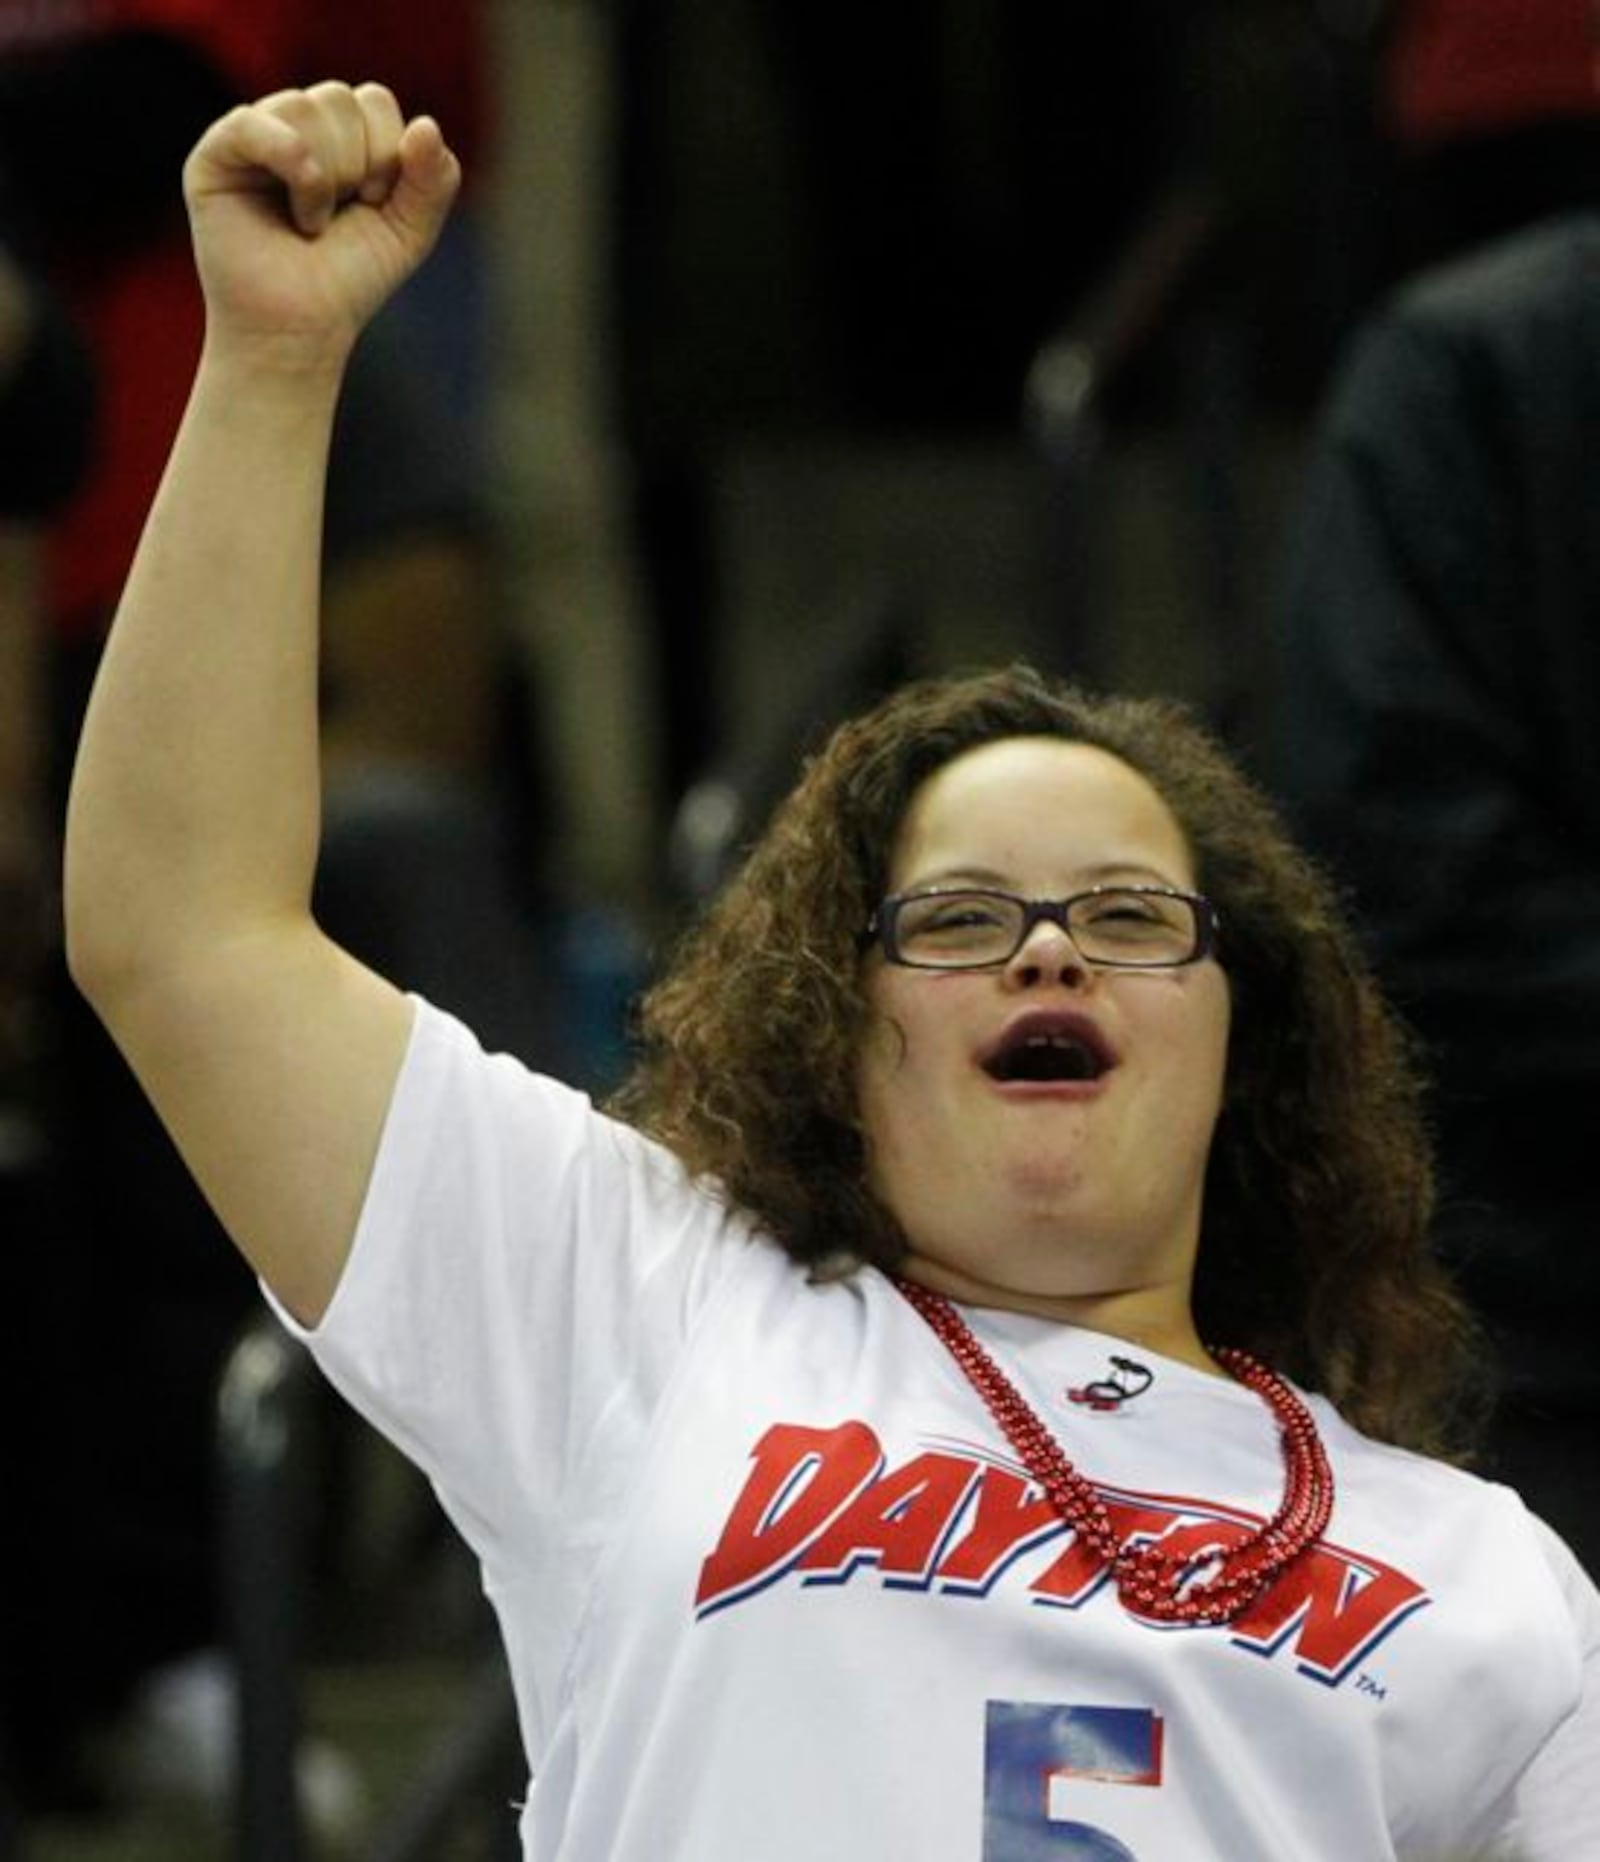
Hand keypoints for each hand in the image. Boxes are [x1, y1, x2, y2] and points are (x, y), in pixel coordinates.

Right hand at [183, 82, 460, 369]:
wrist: (300, 331)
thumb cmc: (347, 282)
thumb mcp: (409, 231)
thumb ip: (434, 180)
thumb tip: (427, 124)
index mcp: (336, 134)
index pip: (373, 100)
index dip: (388, 153)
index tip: (377, 204)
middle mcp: (291, 126)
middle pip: (339, 99)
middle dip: (357, 166)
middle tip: (341, 217)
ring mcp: (251, 137)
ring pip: (303, 107)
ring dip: (327, 178)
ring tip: (314, 224)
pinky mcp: (214, 156)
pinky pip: (254, 123)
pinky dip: (293, 164)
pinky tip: (302, 214)